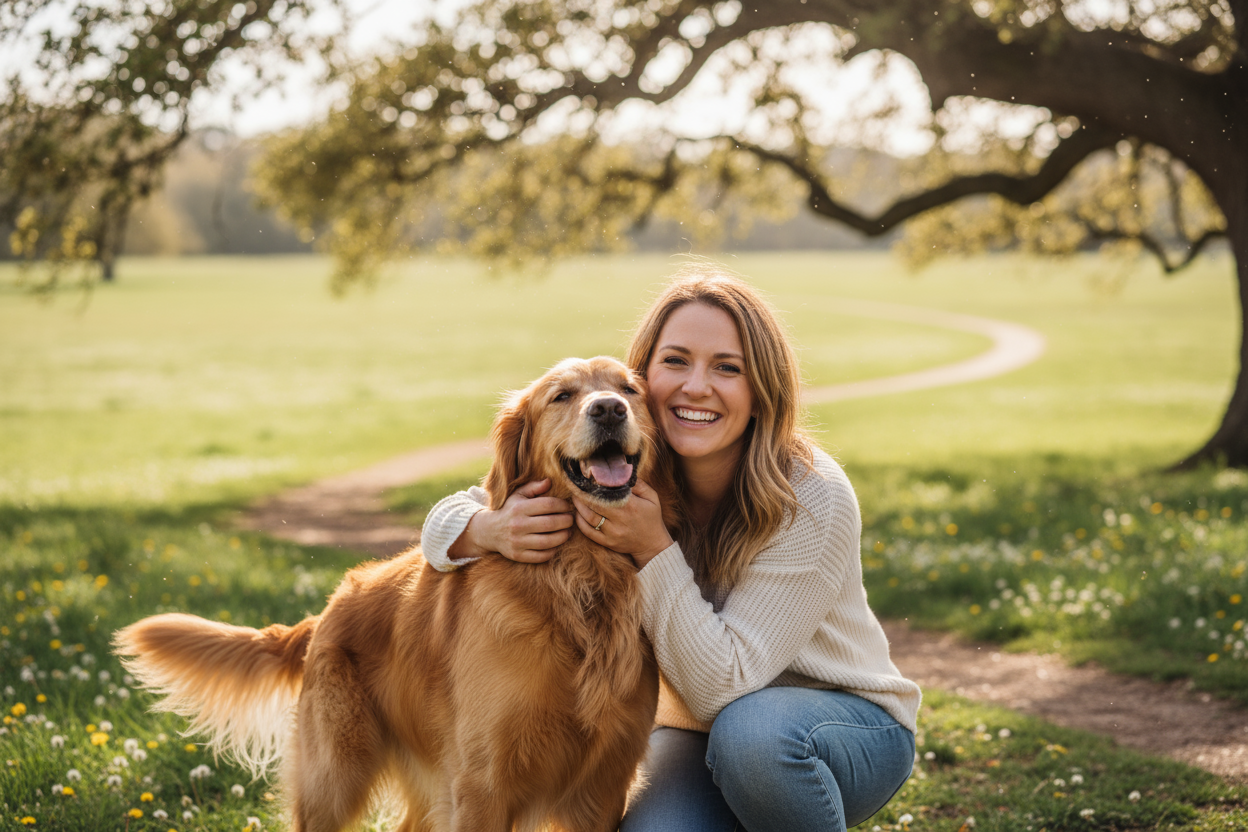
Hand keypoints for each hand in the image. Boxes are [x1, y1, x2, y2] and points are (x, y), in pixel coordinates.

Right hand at [455, 479, 572, 562]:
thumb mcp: (518, 494)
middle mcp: (518, 525)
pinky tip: (556, 544)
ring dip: (563, 537)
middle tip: (571, 520)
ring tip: (568, 532)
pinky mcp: (518, 555)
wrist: (489, 531)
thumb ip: (534, 487)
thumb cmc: (510, 509)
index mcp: (519, 508)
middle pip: (550, 523)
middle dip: (566, 521)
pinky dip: (552, 551)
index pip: (548, 505)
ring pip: (548, 542)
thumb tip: (549, 481)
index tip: (568, 507)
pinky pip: (541, 556)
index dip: (563, 506)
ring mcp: (517, 542)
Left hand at [572, 479, 673, 570]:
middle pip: (594, 504)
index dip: (594, 485)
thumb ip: (638, 484)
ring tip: (575, 497)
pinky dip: (580, 522)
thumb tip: (623, 473)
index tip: (587, 478)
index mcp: (631, 506)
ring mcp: (612, 533)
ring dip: (579, 506)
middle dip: (582, 494)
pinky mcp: (607, 542)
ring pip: (589, 518)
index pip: (607, 493)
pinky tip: (578, 514)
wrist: (653, 545)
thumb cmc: (652, 518)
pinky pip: (588, 532)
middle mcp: (620, 520)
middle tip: (576, 485)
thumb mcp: (652, 497)